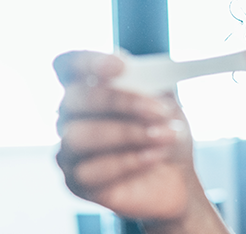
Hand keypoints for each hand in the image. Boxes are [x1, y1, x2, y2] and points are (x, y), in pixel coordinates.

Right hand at [53, 50, 198, 220]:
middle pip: (73, 98)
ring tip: (163, 136)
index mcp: (88, 87)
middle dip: (119, 101)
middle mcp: (71, 117)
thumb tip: (135, 72)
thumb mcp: (165, 100)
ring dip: (127, 134)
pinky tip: (153, 157)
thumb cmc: (164, 132)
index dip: (87, 62)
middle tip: (158, 109)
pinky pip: (90, 170)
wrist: (177, 176)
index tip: (120, 66)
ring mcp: (69, 150)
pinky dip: (127, 162)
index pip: (67, 65)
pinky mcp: (76, 182)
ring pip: (78, 136)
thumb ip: (148, 82)